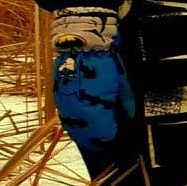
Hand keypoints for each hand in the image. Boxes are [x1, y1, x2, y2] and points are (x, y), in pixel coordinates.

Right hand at [51, 9, 134, 153]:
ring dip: (85, 135)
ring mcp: (65, 104)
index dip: (114, 139)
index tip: (121, 141)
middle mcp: (77, 112)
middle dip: (99, 142)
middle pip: (88, 136)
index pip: (105, 134)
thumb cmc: (105, 61)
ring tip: (94, 139)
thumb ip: (126, 105)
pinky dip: (75, 123)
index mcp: (96, 109)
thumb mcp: (123, 84)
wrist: (81, 40)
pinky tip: (82, 124)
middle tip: (108, 145)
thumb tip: (129, 121)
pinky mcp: (57, 95)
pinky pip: (66, 116)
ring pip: (74, 129)